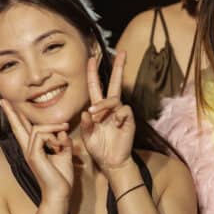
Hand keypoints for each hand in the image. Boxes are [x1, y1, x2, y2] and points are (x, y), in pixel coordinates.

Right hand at [0, 99, 73, 201]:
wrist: (60, 194)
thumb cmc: (62, 177)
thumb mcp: (64, 154)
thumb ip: (62, 141)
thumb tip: (62, 130)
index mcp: (33, 148)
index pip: (23, 129)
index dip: (16, 117)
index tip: (7, 105)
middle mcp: (28, 149)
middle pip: (17, 126)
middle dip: (11, 112)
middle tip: (2, 100)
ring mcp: (29, 152)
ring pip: (37, 127)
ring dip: (54, 127)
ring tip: (66, 128)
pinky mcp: (33, 155)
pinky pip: (41, 135)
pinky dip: (53, 135)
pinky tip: (60, 143)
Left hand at [80, 51, 134, 174]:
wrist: (111, 161)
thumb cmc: (99, 148)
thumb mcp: (87, 137)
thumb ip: (85, 125)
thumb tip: (86, 112)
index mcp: (98, 109)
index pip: (96, 86)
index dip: (93, 73)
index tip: (91, 58)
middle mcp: (110, 107)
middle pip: (115, 82)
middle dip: (118, 67)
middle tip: (122, 52)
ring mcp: (120, 113)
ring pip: (114, 98)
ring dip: (103, 105)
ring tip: (96, 115)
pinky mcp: (129, 120)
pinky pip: (124, 110)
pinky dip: (117, 116)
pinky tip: (115, 124)